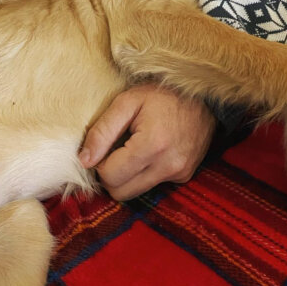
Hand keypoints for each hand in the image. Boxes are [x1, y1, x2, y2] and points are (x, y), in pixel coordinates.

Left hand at [79, 84, 215, 199]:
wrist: (202, 93)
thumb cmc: (161, 93)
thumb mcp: (126, 102)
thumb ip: (102, 131)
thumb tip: (84, 161)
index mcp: (152, 145)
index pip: (110, 177)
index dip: (99, 164)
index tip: (104, 147)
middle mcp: (168, 165)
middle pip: (121, 192)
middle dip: (111, 175)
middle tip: (114, 151)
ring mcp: (179, 173)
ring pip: (136, 192)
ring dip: (126, 176)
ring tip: (131, 149)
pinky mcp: (185, 176)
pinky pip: (153, 185)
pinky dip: (144, 173)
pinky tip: (149, 151)